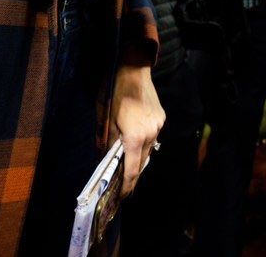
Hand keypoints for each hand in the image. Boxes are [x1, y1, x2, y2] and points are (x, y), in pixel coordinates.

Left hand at [113, 62, 165, 196]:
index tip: (123, 197)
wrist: (134, 69)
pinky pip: (152, 137)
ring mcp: (158, 126)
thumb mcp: (104, 118)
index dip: (128, 186)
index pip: (132, 170)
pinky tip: (136, 141)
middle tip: (123, 185)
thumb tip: (104, 158)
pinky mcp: (161, 118)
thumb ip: (106, 140)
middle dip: (132, 174)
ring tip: (128, 164)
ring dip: (138, 158)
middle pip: (142, 162)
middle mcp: (150, 135)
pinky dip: (144, 143)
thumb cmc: (114, 92)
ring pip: (148, 150)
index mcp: (134, 137)